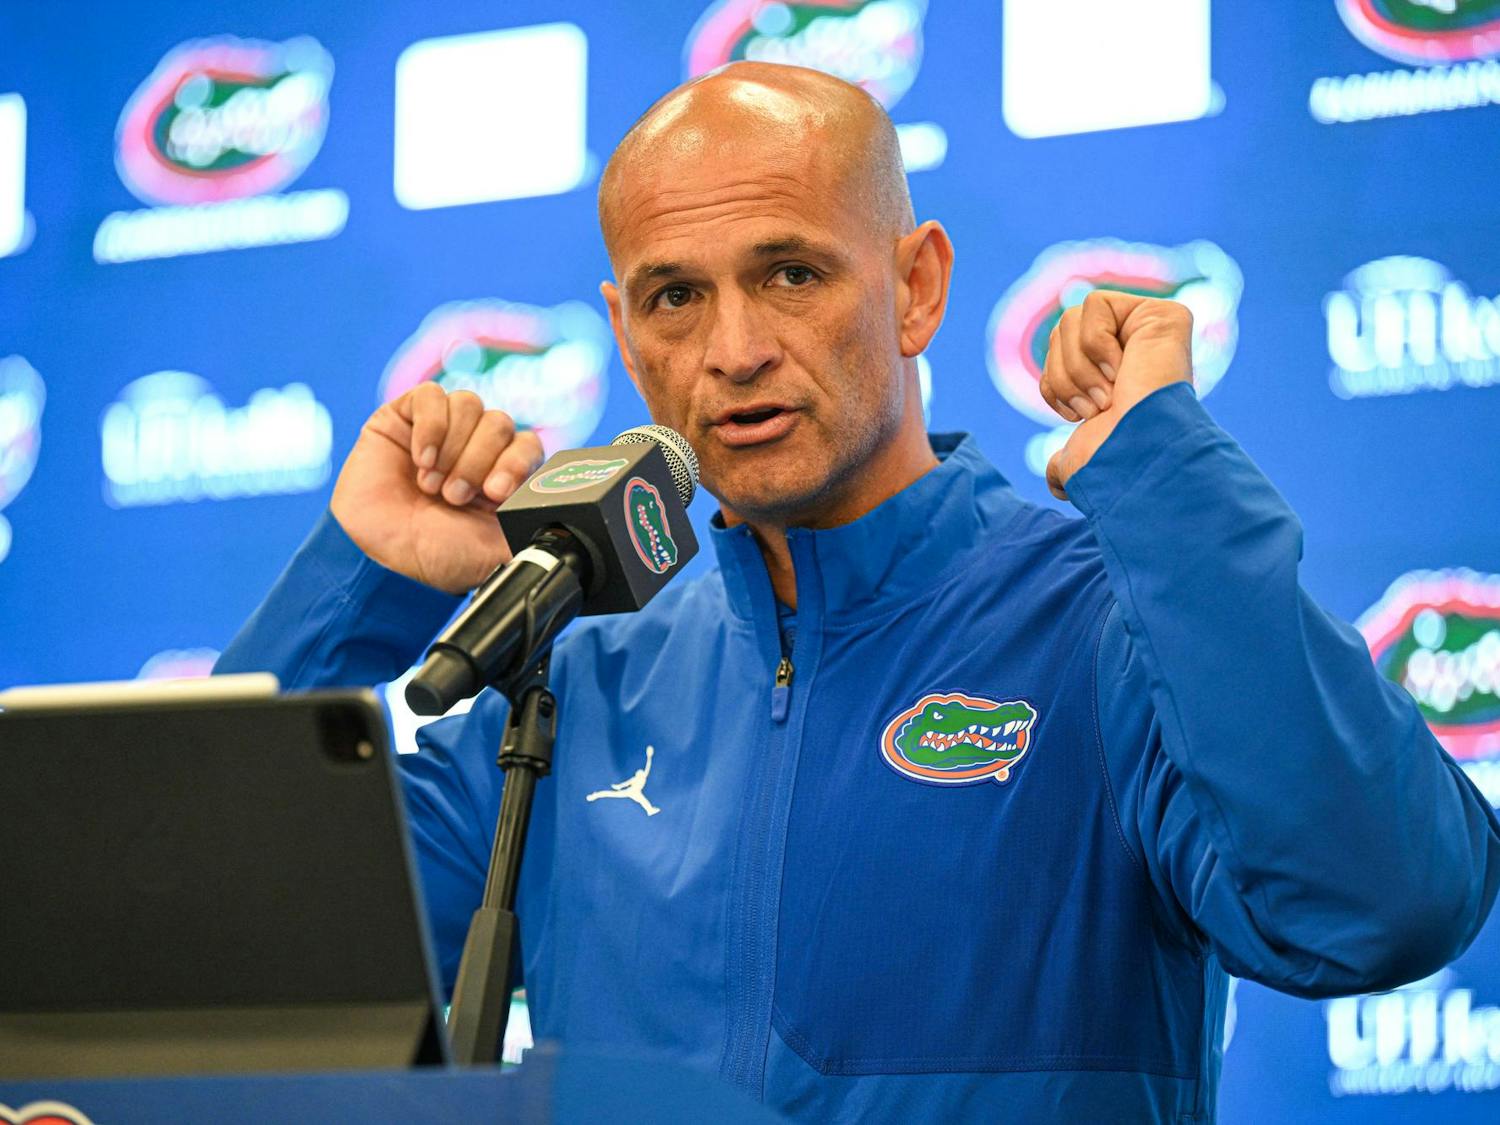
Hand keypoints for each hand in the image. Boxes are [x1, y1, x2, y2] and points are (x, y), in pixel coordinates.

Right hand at [329, 384, 544, 593]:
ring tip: (433, 484)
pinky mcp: (406, 417)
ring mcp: (442, 430)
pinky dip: (430, 426)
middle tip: (456, 497)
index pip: (528, 444)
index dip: (517, 462)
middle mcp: (476, 448)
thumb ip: (533, 532)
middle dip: (479, 461)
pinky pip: (431, 396)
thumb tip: (567, 534)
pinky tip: (420, 458)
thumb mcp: (500, 551)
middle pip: (500, 423)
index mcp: (504, 475)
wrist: (385, 559)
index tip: (496, 493)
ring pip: (470, 405)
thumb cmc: (439, 557)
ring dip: (454, 448)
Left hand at [1039, 290, 1193, 500]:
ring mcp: (1150, 330)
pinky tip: (1122, 369)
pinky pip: (1095, 305)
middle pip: (1060, 333)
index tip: (1080, 416)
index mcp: (1116, 379)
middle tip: (1096, 407)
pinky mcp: (1161, 314)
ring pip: (1071, 319)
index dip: (1055, 385)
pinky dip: (1095, 342)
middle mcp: (1135, 352)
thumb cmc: (1112, 458)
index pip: (1057, 358)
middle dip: (1065, 376)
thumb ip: (1063, 463)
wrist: (1136, 452)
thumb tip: (1057, 484)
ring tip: (1108, 393)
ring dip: (1078, 366)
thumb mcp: (1077, 458)